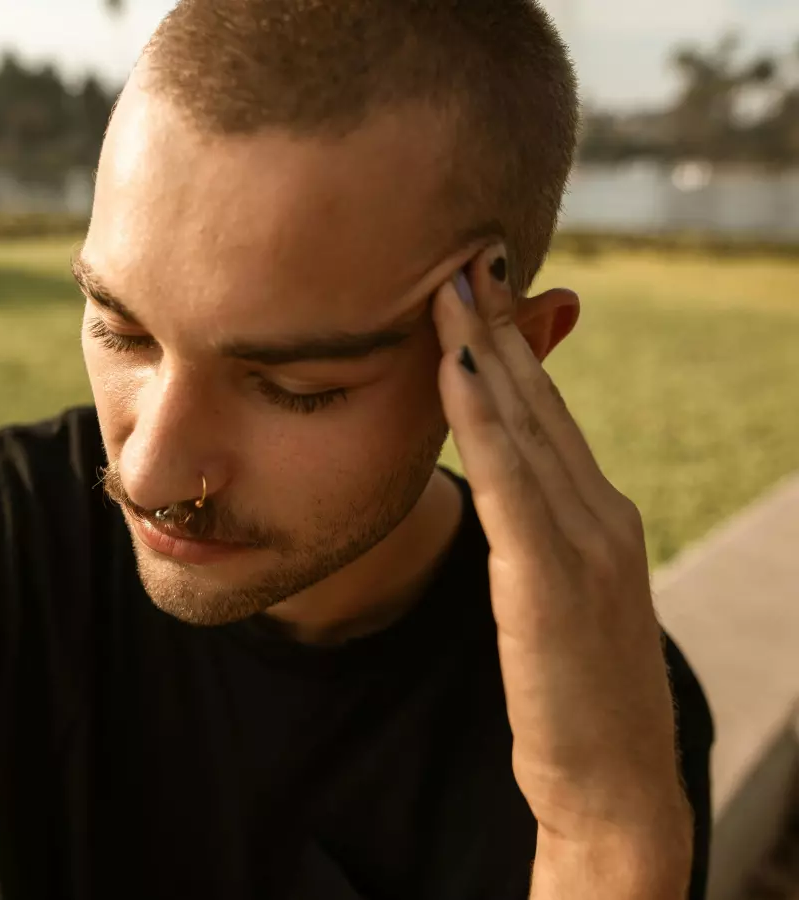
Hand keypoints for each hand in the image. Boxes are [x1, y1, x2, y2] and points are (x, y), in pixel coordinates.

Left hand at [431, 244, 691, 887]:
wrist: (615, 782)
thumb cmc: (573, 692)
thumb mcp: (560, 596)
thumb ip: (536, 537)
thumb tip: (501, 494)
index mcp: (596, 514)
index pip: (544, 412)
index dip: (510, 345)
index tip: (476, 285)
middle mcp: (598, 512)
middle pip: (538, 401)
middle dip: (498, 324)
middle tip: (463, 252)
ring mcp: (584, 542)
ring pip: (525, 426)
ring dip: (485, 350)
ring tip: (451, 285)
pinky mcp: (554, 581)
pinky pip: (512, 484)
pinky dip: (483, 422)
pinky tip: (455, 370)